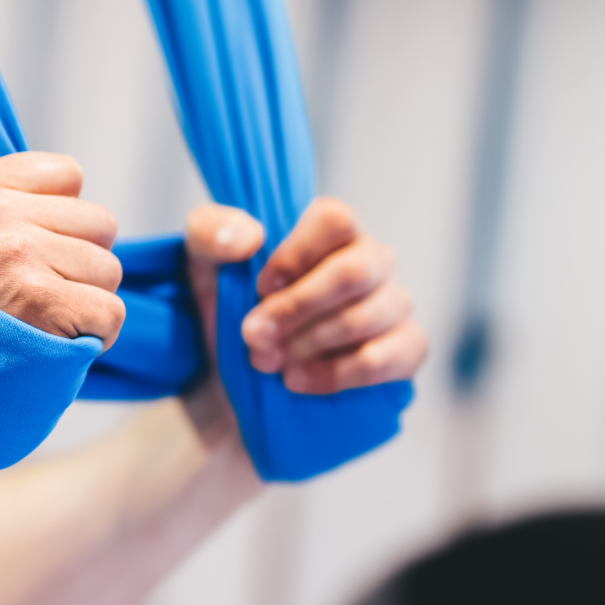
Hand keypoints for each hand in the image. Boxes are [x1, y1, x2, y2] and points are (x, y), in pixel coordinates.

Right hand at [0, 152, 125, 347]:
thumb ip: (11, 198)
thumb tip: (77, 194)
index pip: (70, 174)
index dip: (62, 216)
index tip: (31, 246)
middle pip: (100, 222)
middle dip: (80, 259)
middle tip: (40, 287)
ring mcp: (16, 256)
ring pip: (109, 269)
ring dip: (87, 298)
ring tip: (44, 314)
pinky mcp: (39, 302)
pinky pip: (111, 311)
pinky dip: (97, 334)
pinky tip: (61, 338)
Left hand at [184, 197, 425, 393]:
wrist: (226, 385)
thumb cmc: (226, 313)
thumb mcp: (201, 267)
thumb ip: (211, 232)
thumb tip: (250, 235)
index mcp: (328, 232)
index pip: (337, 219)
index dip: (297, 254)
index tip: (261, 287)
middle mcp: (369, 262)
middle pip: (355, 270)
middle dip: (297, 308)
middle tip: (254, 336)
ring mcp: (392, 306)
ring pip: (369, 316)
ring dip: (309, 343)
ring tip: (268, 362)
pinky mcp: (402, 352)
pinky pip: (390, 357)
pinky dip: (339, 373)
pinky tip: (299, 380)